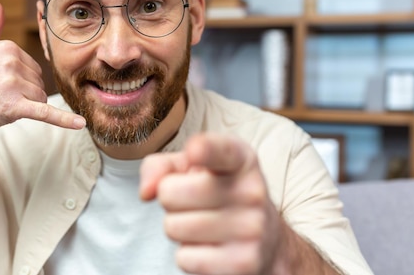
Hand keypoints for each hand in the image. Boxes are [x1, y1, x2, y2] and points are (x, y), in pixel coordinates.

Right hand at [0, 2, 84, 144]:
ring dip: (25, 107)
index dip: (21, 81)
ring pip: (40, 99)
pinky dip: (63, 121)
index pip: (34, 67)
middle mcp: (11, 62)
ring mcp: (13, 85)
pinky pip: (45, 113)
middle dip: (24, 94)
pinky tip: (80, 124)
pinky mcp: (14, 107)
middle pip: (39, 83)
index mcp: (7, 47)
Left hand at [140, 134, 281, 274]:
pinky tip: (211, 247)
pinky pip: (185, 258)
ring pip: (173, 227)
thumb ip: (161, 166)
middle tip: (193, 203)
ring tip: (202, 224)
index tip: (194, 152)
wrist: (266, 242)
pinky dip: (189, 256)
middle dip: (170, 200)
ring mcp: (251, 229)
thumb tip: (146, 191)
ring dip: (178, 228)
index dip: (203, 150)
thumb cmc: (217, 195)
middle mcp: (251, 191)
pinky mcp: (243, 263)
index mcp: (240, 159)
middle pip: (170, 193)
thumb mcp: (192, 169)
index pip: (219, 151)